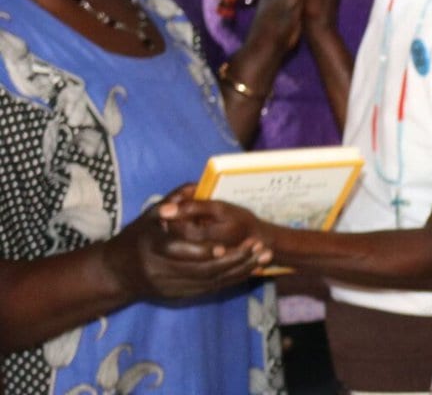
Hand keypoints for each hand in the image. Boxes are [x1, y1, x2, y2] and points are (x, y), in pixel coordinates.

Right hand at [101, 185, 269, 299]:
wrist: (117, 273)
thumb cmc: (136, 238)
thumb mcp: (148, 216)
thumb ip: (172, 201)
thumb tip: (195, 186)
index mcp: (151, 248)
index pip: (178, 252)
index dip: (203, 252)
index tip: (227, 245)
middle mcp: (161, 272)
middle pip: (203, 271)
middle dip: (235, 260)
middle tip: (259, 247)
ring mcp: (171, 287)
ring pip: (211, 282)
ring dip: (240, 270)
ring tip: (264, 257)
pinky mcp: (180, 296)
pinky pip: (211, 289)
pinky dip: (232, 279)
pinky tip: (252, 269)